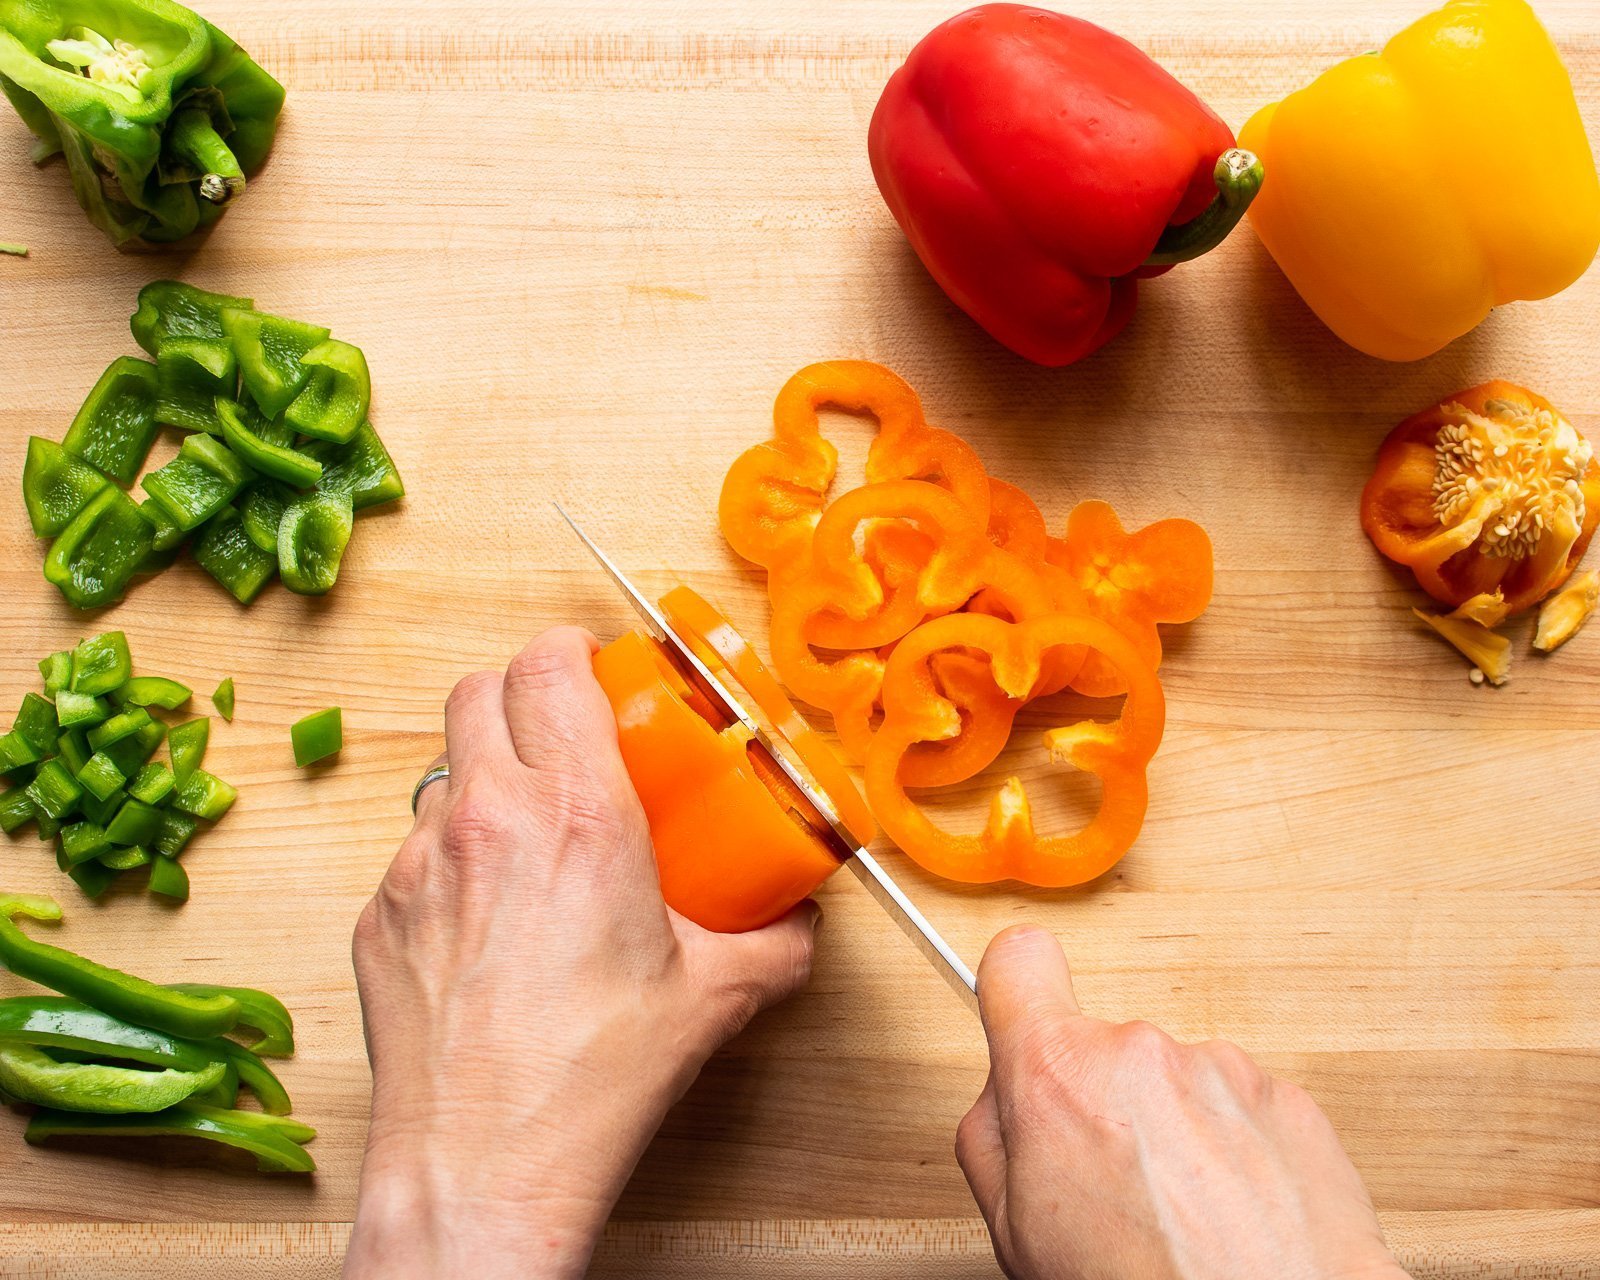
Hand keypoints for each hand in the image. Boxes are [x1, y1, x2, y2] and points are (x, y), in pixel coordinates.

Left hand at [344, 627, 819, 1279]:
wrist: (483, 1165)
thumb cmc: (590, 1079)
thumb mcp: (714, 998)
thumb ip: (774, 942)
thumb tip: (797, 920)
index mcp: (575, 813)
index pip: (548, 665)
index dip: (571, 651)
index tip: (598, 671)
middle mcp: (485, 820)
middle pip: (478, 690)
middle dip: (523, 694)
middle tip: (566, 735)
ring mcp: (417, 866)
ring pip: (442, 767)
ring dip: (486, 773)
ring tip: (530, 831)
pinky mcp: (378, 915)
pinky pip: (412, 848)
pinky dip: (451, 853)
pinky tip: (489, 914)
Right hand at [957, 926, 1408, 1279]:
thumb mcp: (1012, 1230)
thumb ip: (992, 1136)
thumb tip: (1005, 1096)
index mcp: (1060, 1074)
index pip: (1018, 962)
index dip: (1013, 988)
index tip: (1020, 1007)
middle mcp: (1143, 1053)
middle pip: (1103, 1049)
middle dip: (1104, 1105)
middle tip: (1113, 1190)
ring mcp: (1224, 1071)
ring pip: (1176, 1083)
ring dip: (1176, 1134)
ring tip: (1185, 1218)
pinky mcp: (1290, 1102)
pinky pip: (1241, 1110)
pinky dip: (1236, 1155)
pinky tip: (1234, 1218)